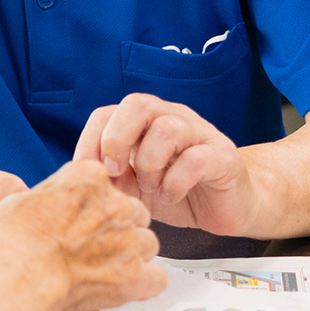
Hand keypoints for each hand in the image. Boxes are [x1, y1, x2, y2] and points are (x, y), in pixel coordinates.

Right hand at [0, 159, 163, 310]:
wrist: (20, 276)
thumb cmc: (14, 243)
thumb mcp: (20, 200)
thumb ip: (48, 197)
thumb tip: (43, 206)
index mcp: (89, 177)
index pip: (106, 184)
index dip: (95, 205)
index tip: (83, 217)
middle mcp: (115, 204)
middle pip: (133, 213)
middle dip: (118, 229)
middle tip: (93, 247)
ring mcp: (128, 239)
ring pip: (147, 244)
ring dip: (131, 256)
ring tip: (104, 271)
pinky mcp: (134, 275)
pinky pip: (157, 278)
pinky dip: (144, 286)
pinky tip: (126, 289)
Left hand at [75, 93, 268, 236]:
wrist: (227, 205)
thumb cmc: (177, 190)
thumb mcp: (135, 186)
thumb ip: (113, 178)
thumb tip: (82, 180)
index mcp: (145, 122)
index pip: (107, 113)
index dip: (90, 140)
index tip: (85, 171)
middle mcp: (171, 118)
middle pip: (138, 104)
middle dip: (116, 138)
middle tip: (116, 171)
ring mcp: (200, 134)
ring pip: (167, 129)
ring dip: (150, 164)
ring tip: (151, 188)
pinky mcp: (223, 156)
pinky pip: (196, 158)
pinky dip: (175, 182)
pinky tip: (171, 195)